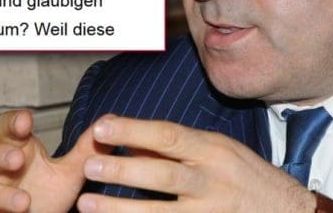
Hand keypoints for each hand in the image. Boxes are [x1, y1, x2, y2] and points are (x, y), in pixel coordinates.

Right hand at [0, 109, 106, 211]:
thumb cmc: (46, 196)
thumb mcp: (69, 174)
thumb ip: (87, 151)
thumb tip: (111, 121)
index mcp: (14, 147)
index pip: (7, 126)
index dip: (13, 121)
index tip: (27, 121)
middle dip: (0, 153)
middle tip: (18, 159)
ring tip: (24, 202)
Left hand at [76, 115, 316, 212]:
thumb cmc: (245, 175)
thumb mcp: (216, 149)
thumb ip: (175, 146)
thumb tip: (129, 138)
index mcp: (212, 150)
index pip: (167, 135)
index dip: (132, 131)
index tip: (99, 128)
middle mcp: (213, 181)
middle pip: (163, 174)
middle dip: (123, 170)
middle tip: (88, 165)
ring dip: (122, 209)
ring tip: (87, 204)